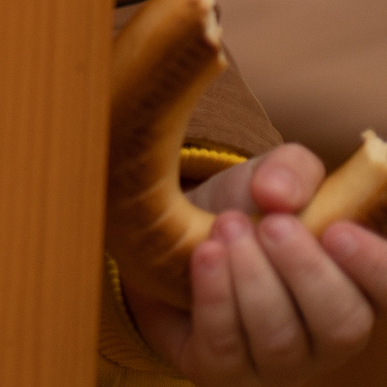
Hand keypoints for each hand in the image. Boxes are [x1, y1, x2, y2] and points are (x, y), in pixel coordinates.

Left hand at [126, 145, 386, 384]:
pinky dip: (214, 295)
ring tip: (227, 227)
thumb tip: (277, 194)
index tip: (338, 231)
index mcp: (357, 291)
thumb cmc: (245, 213)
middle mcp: (328, 338)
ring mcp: (278, 364)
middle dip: (304, 270)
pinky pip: (225, 344)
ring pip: (279, 337)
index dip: (373, 267)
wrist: (173, 243)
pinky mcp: (222, 371)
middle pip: (340, 323)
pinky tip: (204, 255)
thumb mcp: (272, 180)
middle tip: (271, 224)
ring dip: (252, 277)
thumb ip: (290, 172)